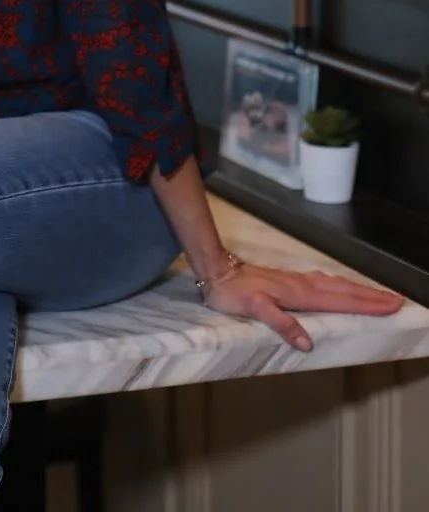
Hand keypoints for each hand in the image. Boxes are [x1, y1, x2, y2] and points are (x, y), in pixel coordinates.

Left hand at [204, 262, 403, 350]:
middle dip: (371, 296)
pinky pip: (325, 284)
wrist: (218, 272)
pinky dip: (341, 287)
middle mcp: (303, 285)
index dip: (366, 304)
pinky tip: (342, 289)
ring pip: (336, 285)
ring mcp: (298, 281)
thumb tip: (307, 343)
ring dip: (359, 290)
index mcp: (299, 293)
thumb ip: (280, 323)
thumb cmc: (233, 293)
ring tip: (379, 296)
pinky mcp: (291, 282)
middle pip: (344, 290)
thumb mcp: (253, 309)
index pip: (340, 300)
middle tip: (397, 300)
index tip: (390, 305)